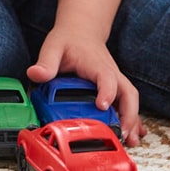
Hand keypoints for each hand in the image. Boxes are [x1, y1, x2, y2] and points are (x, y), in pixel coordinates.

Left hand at [27, 26, 145, 146]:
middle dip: (129, 114)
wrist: (81, 29)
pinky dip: (133, 119)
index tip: (102, 105)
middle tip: (123, 134)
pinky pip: (128, 103)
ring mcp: (115, 80)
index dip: (106, 91)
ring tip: (130, 141)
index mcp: (97, 65)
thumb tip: (34, 74)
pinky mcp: (115, 87)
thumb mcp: (53, 47)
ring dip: (133, 120)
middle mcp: (111, 73)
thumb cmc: (69, 39)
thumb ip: (46, 62)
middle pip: (128, 92)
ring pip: (131, 99)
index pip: (106, 77)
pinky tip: (134, 135)